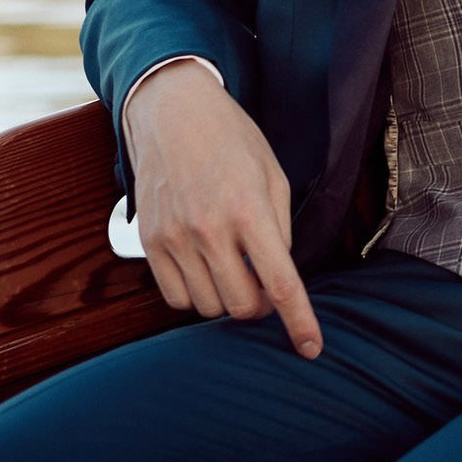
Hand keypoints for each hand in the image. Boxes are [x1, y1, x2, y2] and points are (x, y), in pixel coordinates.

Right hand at [124, 60, 322, 357]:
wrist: (172, 112)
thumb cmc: (233, 140)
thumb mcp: (273, 175)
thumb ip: (279, 230)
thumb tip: (278, 278)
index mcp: (249, 210)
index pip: (280, 283)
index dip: (299, 322)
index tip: (312, 348)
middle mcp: (209, 229)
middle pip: (241, 306)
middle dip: (261, 307)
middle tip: (265, 284)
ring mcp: (174, 238)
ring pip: (207, 307)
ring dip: (227, 300)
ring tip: (234, 269)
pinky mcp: (150, 241)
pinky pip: (174, 297)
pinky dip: (195, 295)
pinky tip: (205, 268)